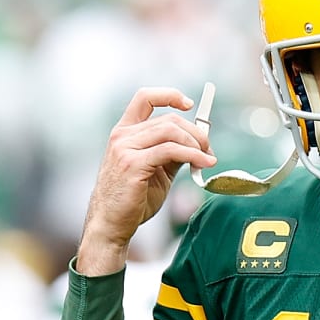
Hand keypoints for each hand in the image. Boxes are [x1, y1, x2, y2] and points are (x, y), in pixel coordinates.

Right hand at [77, 87, 215, 275]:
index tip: (189, 104)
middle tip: (208, 148)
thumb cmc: (132, 199)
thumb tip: (197, 144)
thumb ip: (171, 153)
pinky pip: (170, 151)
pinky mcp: (133, 164)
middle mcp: (122, 136)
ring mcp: (125, 149)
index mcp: (125, 132)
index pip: (145, 98)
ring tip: (207, 159)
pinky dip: (193, 155)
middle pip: (168, 119)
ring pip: (170, 132)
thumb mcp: (155, 170)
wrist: (111, 223)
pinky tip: (204, 164)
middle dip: (195, 132)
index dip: (169, 96)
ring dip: (196, 144)